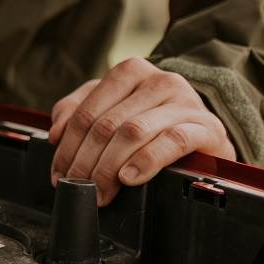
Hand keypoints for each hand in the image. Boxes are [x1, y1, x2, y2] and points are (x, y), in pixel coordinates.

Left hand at [48, 57, 234, 205]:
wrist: (207, 136)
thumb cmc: (154, 124)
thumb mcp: (112, 111)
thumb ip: (79, 112)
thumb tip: (56, 132)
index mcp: (130, 72)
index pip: (87, 112)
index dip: (68, 146)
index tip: (59, 173)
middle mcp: (159, 81)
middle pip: (107, 125)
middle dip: (86, 162)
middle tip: (79, 186)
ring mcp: (185, 101)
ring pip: (133, 132)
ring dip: (110, 166)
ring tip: (101, 191)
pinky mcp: (207, 126)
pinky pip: (172, 141)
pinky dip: (146, 161)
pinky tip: (130, 177)